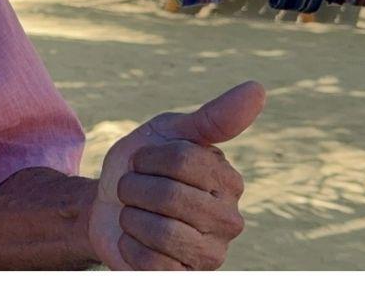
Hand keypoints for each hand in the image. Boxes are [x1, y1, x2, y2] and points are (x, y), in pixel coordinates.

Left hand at [88, 81, 265, 270]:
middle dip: (135, 187)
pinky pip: (150, 263)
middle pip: (170, 196)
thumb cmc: (142, 164)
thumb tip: (258, 88)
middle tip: (134, 189)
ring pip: (161, 232)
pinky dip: (129, 246)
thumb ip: (213, 117)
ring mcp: (212, 254)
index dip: (147, 157)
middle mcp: (229, 219)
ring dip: (131, 217)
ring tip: (135, 213)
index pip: (181, 159)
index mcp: (228, 179)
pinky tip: (136, 240)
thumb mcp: (168, 131)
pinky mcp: (187, 279)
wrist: (106, 204)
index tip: (143, 160)